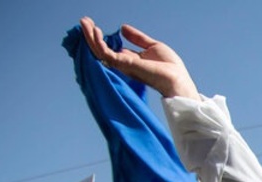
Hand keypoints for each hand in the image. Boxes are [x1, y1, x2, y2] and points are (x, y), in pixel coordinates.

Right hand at [79, 17, 199, 99]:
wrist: (177, 79)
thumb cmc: (170, 68)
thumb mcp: (153, 46)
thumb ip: (137, 38)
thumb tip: (122, 28)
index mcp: (131, 60)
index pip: (111, 49)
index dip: (101, 37)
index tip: (94, 25)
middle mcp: (124, 63)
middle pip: (102, 49)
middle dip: (91, 35)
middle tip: (84, 21)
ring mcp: (123, 65)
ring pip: (99, 51)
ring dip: (90, 36)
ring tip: (84, 22)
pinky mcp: (124, 65)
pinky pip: (105, 53)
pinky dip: (98, 42)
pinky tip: (96, 31)